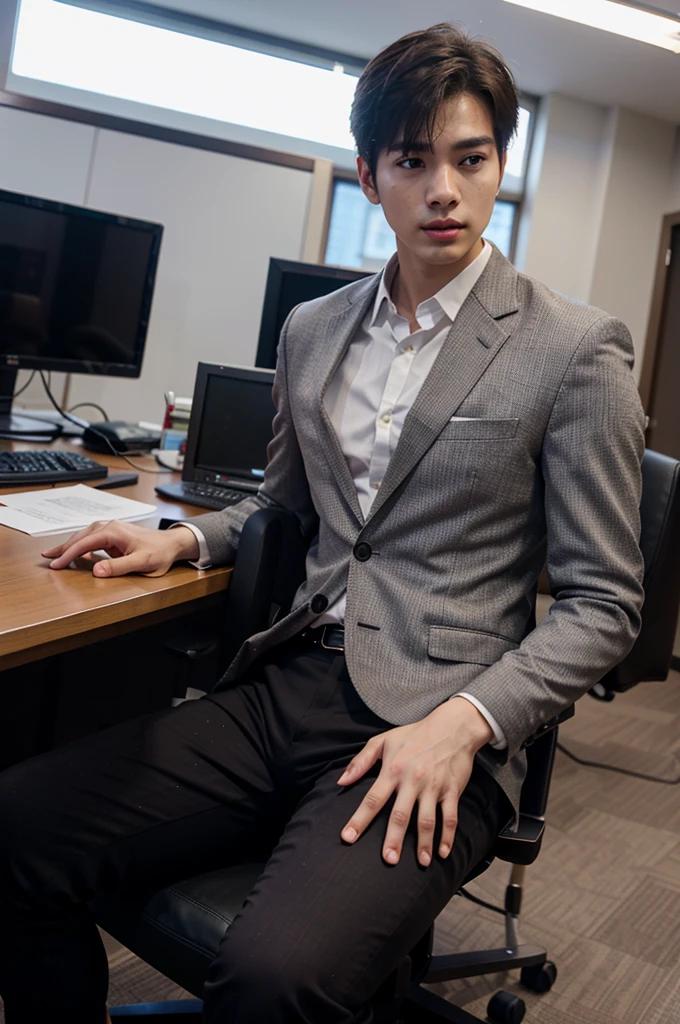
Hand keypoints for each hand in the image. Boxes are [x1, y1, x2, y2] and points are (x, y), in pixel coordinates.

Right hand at [41, 520, 199, 577]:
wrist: (172, 543)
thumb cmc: (160, 552)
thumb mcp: (142, 563)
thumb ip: (119, 567)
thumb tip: (97, 571)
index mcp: (114, 532)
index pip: (85, 543)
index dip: (69, 555)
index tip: (56, 565)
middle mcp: (110, 526)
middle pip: (80, 537)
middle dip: (63, 549)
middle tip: (48, 560)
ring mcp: (111, 529)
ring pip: (84, 536)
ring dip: (69, 546)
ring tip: (55, 556)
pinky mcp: (113, 534)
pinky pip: (91, 538)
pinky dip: (80, 545)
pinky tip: (74, 553)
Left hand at [338, 697, 492, 866]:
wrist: (452, 727)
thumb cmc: (414, 734)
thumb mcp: (383, 741)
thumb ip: (360, 761)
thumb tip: (341, 782)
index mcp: (393, 770)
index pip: (373, 799)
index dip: (359, 819)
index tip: (347, 837)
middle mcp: (412, 781)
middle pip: (400, 815)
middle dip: (394, 839)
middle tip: (388, 860)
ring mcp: (433, 787)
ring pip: (427, 820)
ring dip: (424, 843)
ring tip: (420, 863)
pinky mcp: (451, 790)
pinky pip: (450, 817)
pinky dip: (447, 836)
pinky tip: (442, 853)